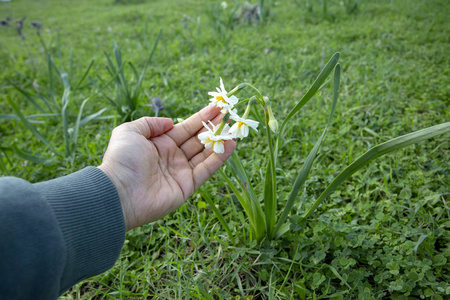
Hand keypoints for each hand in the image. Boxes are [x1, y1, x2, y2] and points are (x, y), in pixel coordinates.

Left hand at [98, 106, 234, 230]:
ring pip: (205, 153)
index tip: (217, 106)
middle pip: (198, 139)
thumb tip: (170, 121)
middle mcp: (172, 156)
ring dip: (220, 141)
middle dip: (214, 127)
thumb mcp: (129, 131)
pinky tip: (230, 145)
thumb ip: (150, 123)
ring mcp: (181, 171)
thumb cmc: (122, 159)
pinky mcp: (187, 186)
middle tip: (231, 114)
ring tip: (235, 128)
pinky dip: (219, 158)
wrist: (119, 192)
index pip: (186, 127)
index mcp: (160, 143)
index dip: (202, 117)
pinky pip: (206, 169)